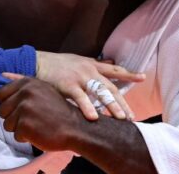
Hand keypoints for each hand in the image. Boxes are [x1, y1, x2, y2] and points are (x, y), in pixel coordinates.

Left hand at [0, 78, 86, 151]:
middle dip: (14, 118)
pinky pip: (16, 135)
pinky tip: (39, 132)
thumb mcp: (43, 89)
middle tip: (32, 119)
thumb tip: (2, 74)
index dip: (10, 104)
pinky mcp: (25, 124)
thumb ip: (23, 84)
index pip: (1, 94)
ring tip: (36, 125)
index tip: (23, 108)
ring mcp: (24, 108)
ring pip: (7, 124)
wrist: (76, 127)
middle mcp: (25, 93)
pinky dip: (26, 138)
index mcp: (28, 83)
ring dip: (20, 129)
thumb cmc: (59, 110)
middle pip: (3, 110)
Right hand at [9, 51, 143, 120]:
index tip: (142, 77)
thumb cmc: (57, 63)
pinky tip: (94, 118)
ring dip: (111, 106)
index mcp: (92, 65)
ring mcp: (79, 77)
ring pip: (100, 92)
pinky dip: (87, 107)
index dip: (128, 74)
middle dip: (122, 101)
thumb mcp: (78, 60)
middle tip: (131, 116)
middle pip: (110, 86)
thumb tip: (110, 62)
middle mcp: (89, 70)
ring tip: (121, 118)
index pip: (114, 70)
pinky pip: (80, 98)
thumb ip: (95, 63)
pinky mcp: (67, 84)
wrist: (36, 61)